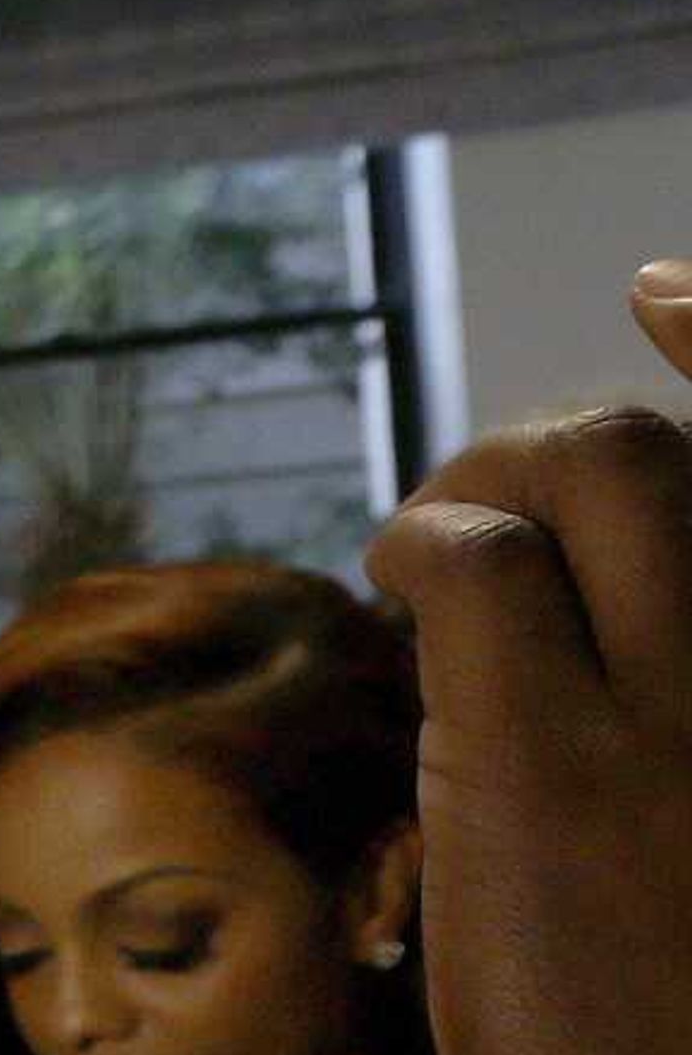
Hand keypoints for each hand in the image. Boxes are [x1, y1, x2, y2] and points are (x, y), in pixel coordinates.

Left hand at [363, 261, 691, 1054]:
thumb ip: (679, 709)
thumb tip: (547, 626)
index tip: (655, 286)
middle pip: (667, 447)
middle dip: (549, 442)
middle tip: (471, 524)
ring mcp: (690, 706)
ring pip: (589, 470)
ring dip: (474, 488)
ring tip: (423, 565)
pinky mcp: (559, 769)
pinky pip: (479, 575)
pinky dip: (417, 555)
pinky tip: (392, 605)